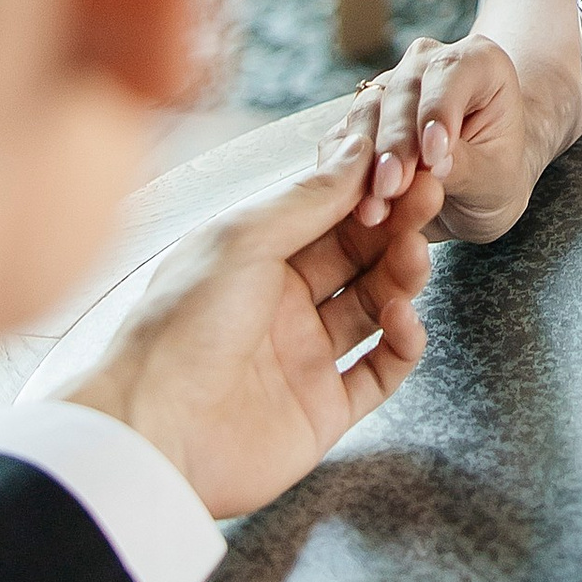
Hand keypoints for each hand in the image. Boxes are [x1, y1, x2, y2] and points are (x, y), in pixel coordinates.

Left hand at [62, 122, 442, 518]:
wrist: (153, 432)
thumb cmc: (180, 325)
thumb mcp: (243, 240)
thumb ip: (308, 199)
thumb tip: (357, 149)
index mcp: (254, 259)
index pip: (327, 215)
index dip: (368, 192)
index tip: (406, 168)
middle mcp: (281, 304)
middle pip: (358, 257)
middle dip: (394, 227)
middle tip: (429, 199)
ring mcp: (305, 357)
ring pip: (375, 306)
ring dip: (402, 277)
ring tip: (413, 256)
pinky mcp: (325, 409)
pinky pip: (381, 370)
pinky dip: (402, 343)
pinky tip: (402, 317)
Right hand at [356, 30, 575, 245]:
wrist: (474, 188)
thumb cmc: (496, 173)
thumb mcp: (497, 178)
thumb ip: (467, 166)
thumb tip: (433, 166)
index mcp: (478, 62)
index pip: (452, 73)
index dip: (439, 111)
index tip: (434, 155)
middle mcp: (427, 64)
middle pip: (402, 92)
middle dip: (396, 144)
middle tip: (392, 187)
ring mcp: (388, 86)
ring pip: (366, 113)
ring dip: (365, 162)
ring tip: (373, 207)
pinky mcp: (359, 119)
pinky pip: (342, 140)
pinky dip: (344, 174)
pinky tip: (353, 204)